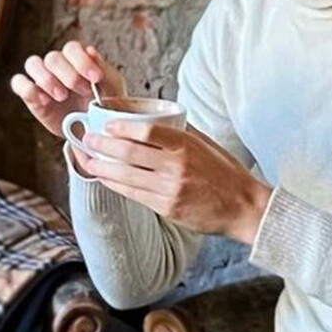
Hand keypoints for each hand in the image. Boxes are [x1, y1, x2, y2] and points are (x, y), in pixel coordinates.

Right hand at [10, 40, 127, 138]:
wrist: (93, 130)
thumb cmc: (103, 104)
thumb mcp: (111, 88)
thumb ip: (104, 69)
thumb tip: (91, 51)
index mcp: (77, 59)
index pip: (72, 48)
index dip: (82, 61)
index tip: (96, 78)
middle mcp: (58, 65)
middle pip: (53, 57)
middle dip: (69, 75)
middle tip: (84, 91)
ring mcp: (42, 79)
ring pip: (33, 64)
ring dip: (47, 79)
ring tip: (62, 96)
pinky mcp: (31, 96)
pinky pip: (19, 83)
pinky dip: (28, 88)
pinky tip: (44, 101)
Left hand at [77, 123, 273, 244]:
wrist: (243, 207)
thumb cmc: (227, 173)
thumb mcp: (207, 145)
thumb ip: (181, 134)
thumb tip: (152, 124)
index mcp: (187, 145)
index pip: (146, 131)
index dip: (121, 127)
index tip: (107, 124)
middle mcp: (176, 166)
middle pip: (129, 153)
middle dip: (102, 146)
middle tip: (88, 139)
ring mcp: (170, 189)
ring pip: (126, 176)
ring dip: (102, 168)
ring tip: (88, 161)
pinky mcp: (167, 208)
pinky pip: (134, 194)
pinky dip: (116, 185)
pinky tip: (106, 179)